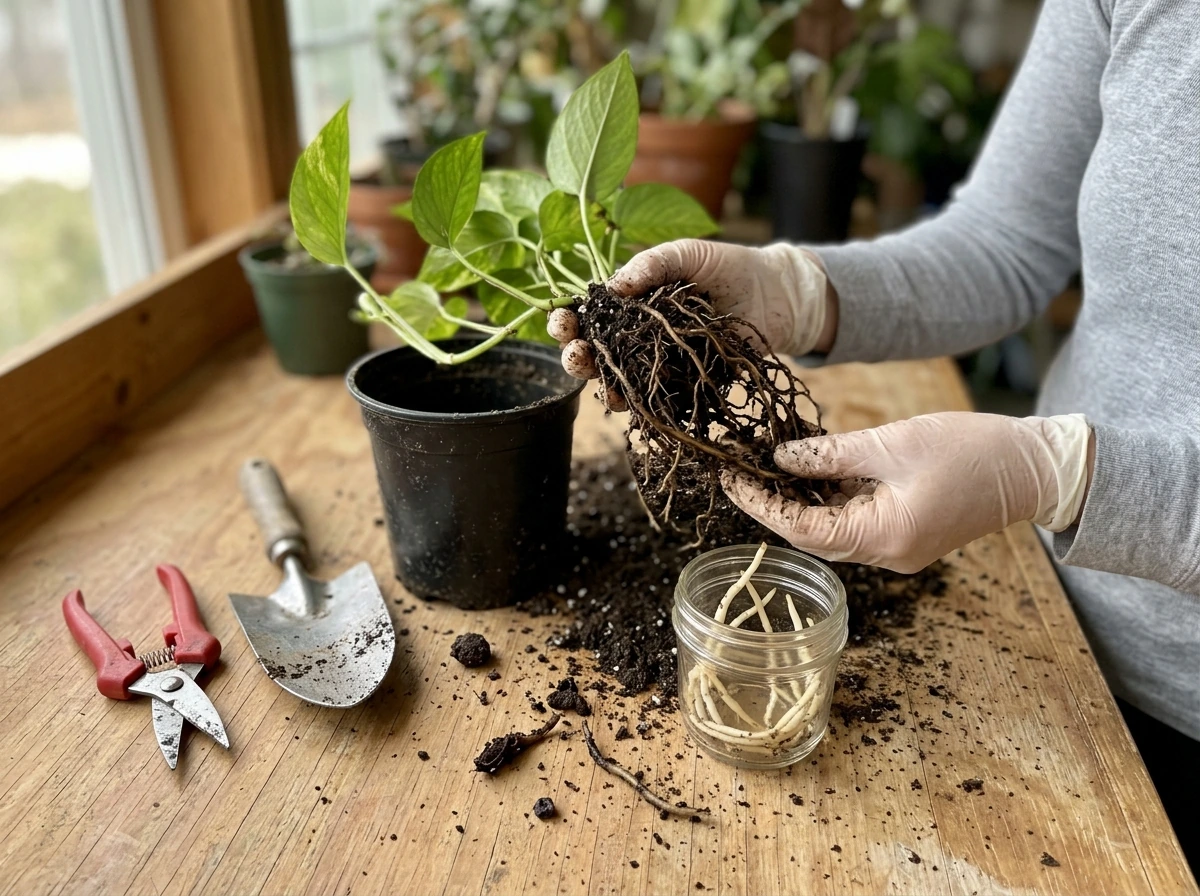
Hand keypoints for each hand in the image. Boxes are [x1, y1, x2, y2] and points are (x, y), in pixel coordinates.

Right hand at [553, 239, 838, 385]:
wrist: (775, 294)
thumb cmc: (727, 266)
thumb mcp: (687, 253)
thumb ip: (652, 264)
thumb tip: (614, 287)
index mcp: (630, 301)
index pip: (588, 314)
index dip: (569, 320)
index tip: (562, 322)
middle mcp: (638, 335)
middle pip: (595, 352)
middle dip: (576, 355)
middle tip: (574, 354)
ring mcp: (659, 361)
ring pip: (619, 379)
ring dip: (602, 385)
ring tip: (597, 382)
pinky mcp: (684, 383)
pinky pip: (656, 398)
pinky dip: (639, 404)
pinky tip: (627, 402)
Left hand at [721, 412, 1092, 572]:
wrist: (1033, 467)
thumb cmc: (970, 451)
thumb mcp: (893, 444)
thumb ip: (832, 454)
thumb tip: (781, 458)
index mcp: (882, 538)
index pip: (801, 529)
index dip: (760, 504)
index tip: (728, 477)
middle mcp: (886, 554)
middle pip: (812, 534)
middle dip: (774, 502)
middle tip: (737, 468)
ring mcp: (897, 548)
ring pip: (832, 527)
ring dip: (801, 498)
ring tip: (764, 464)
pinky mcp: (905, 533)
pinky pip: (855, 520)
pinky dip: (830, 497)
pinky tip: (808, 469)